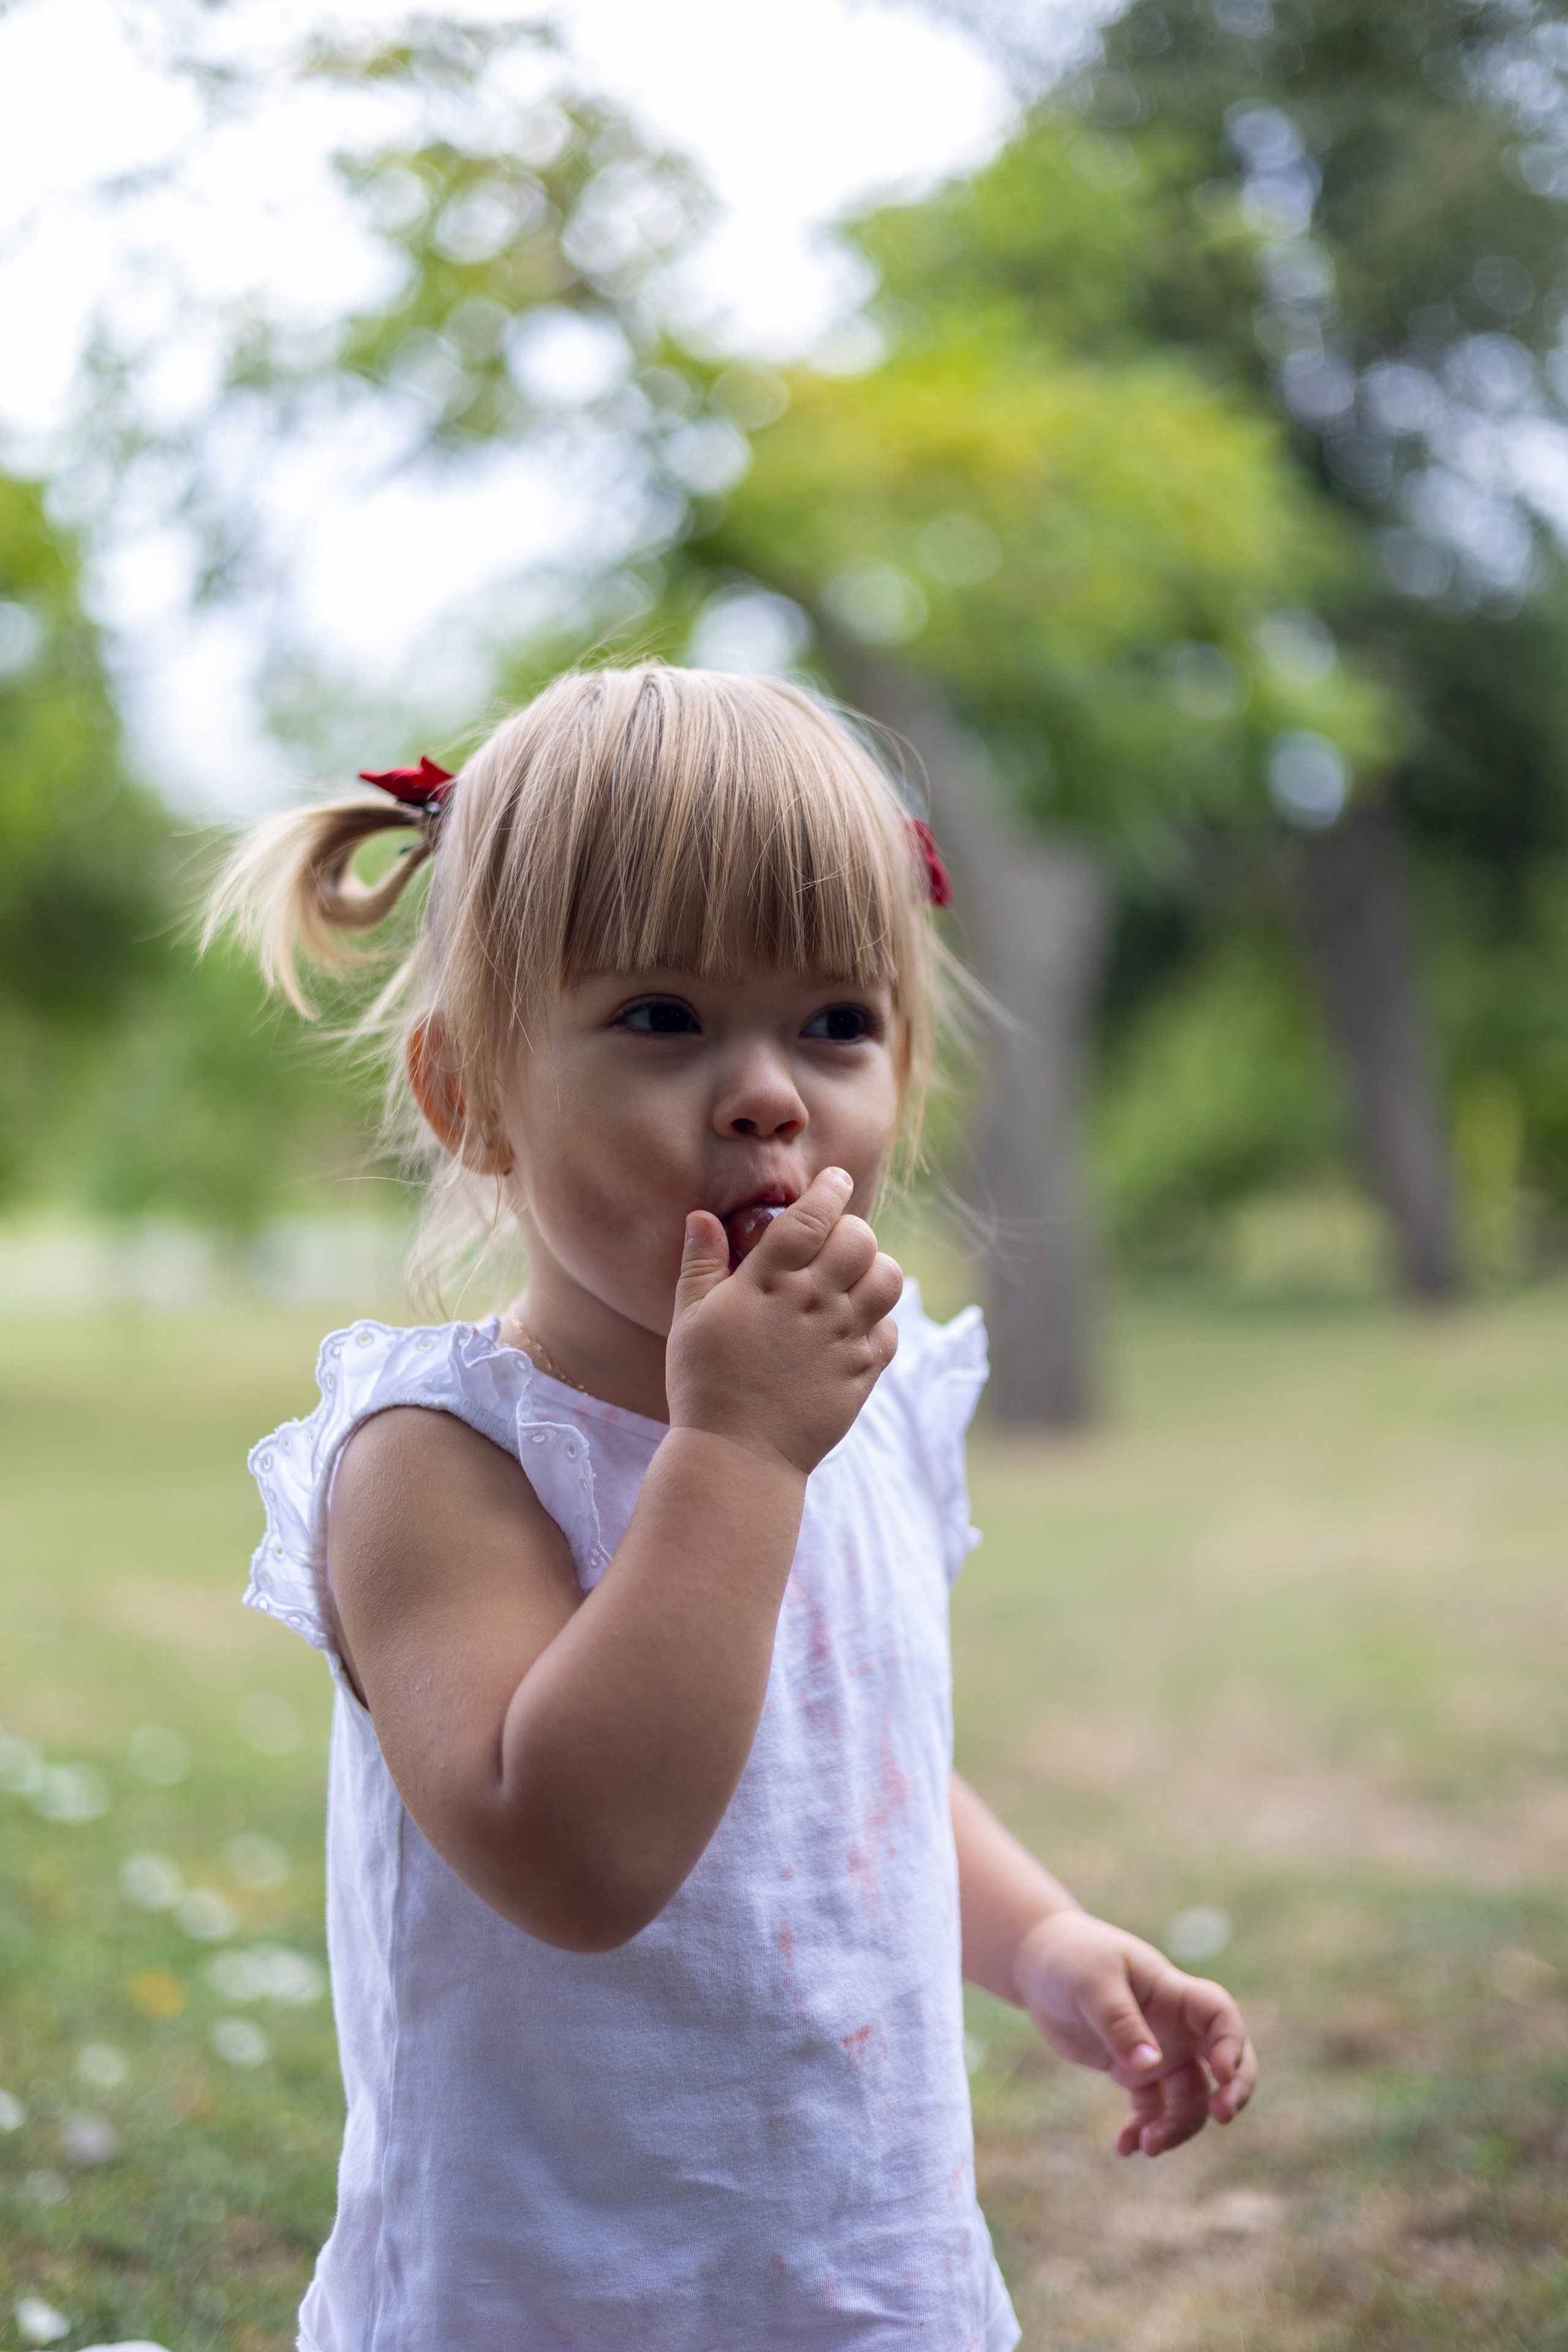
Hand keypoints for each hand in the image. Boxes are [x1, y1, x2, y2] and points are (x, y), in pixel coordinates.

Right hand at [664, 1166, 902, 1475]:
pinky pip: (890, 1331)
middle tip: (835, 1240)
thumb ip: (700, 1263)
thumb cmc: (703, 1385)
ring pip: (887, 1281)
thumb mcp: (689, 1319)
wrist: (737, 1456)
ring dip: (875, 1269)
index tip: (836, 1178)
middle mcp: (813, 1304)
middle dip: (852, 1229)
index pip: (812, 1217)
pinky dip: (879, 1321)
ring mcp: (843, 1339)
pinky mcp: (862, 1374)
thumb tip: (701, 1216)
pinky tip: (854, 1328)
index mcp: (768, 1283)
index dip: (830, 1190)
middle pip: (859, 1240)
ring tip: (853, 1279)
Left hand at [1013, 1909, 1256, 2156]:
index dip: (1232, 2045)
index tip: (1221, 2074)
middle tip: (1223, 2117)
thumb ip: (1120, 2021)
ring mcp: (1157, 2050)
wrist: (1039, 1965)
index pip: (1220, 2016)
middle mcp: (1174, 2025)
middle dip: (1233, 2091)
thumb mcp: (1092, 1982)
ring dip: (1177, 2126)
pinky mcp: (1131, 2071)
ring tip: (1147, 2146)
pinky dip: (1143, 2129)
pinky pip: (1151, 2108)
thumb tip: (1151, 2066)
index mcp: (1172, 1993)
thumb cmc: (1071, 1959)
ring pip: (1189, 2097)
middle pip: (1223, 2061)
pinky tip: (1124, 2145)